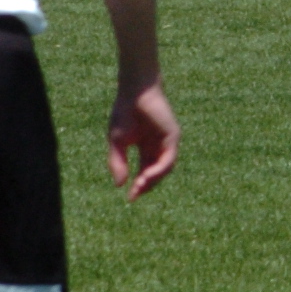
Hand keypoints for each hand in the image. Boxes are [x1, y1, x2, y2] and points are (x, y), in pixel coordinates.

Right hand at [107, 82, 179, 199]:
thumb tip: (119, 185)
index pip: (145, 171)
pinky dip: (158, 169)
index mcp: (146, 148)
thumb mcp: (117, 142)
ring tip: (140, 187)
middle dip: (146, 185)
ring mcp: (167, 142)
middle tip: (135, 195)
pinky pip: (168, 158)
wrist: (134, 92)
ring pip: (165, 168)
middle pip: (156, 173)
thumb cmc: (125, 112)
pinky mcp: (173, 136)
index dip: (138, 186)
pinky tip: (147, 176)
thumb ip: (118, 162)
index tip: (130, 199)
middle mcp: (158, 147)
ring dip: (152, 180)